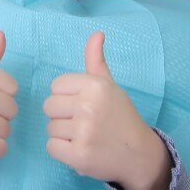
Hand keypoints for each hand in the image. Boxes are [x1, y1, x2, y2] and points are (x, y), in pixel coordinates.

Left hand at [44, 32, 170, 189]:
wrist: (140, 154)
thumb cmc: (120, 115)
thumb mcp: (109, 84)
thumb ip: (96, 59)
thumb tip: (97, 33)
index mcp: (94, 85)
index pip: (56, 86)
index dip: (66, 96)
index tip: (82, 103)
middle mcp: (88, 106)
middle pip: (49, 106)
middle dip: (62, 115)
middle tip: (82, 121)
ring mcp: (83, 132)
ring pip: (50, 128)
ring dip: (63, 134)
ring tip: (83, 135)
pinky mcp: (79, 156)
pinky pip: (51, 147)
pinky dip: (62, 151)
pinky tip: (79, 149)